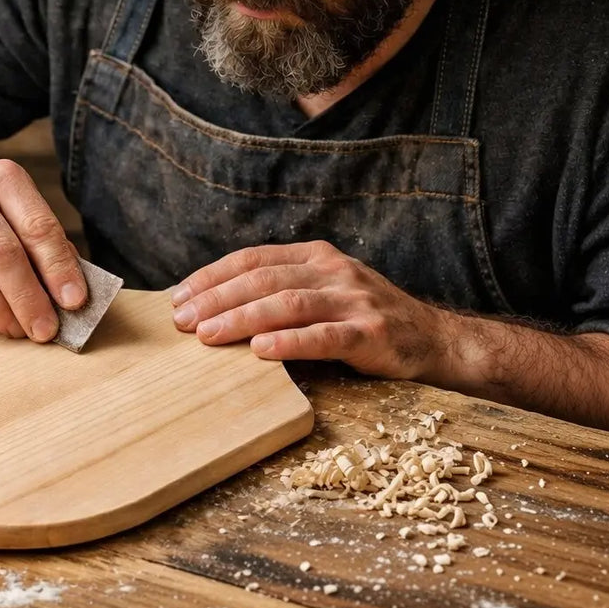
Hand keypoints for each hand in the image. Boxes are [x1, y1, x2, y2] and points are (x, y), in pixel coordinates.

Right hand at [0, 156, 86, 341]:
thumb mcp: (8, 204)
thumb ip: (38, 241)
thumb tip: (70, 291)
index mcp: (3, 178)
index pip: (38, 227)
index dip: (59, 268)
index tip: (74, 302)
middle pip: (2, 253)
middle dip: (29, 299)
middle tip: (45, 330)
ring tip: (17, 330)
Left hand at [169, 241, 447, 379]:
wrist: (430, 338)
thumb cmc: (362, 318)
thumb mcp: (322, 292)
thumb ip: (279, 292)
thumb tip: (214, 309)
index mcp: (315, 256)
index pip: (252, 259)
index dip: (211, 277)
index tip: (178, 298)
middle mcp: (332, 271)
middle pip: (263, 279)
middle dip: (217, 299)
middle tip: (182, 321)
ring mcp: (353, 300)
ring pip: (287, 303)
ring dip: (242, 319)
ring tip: (208, 335)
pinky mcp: (370, 333)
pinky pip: (324, 337)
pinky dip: (290, 342)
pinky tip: (260, 351)